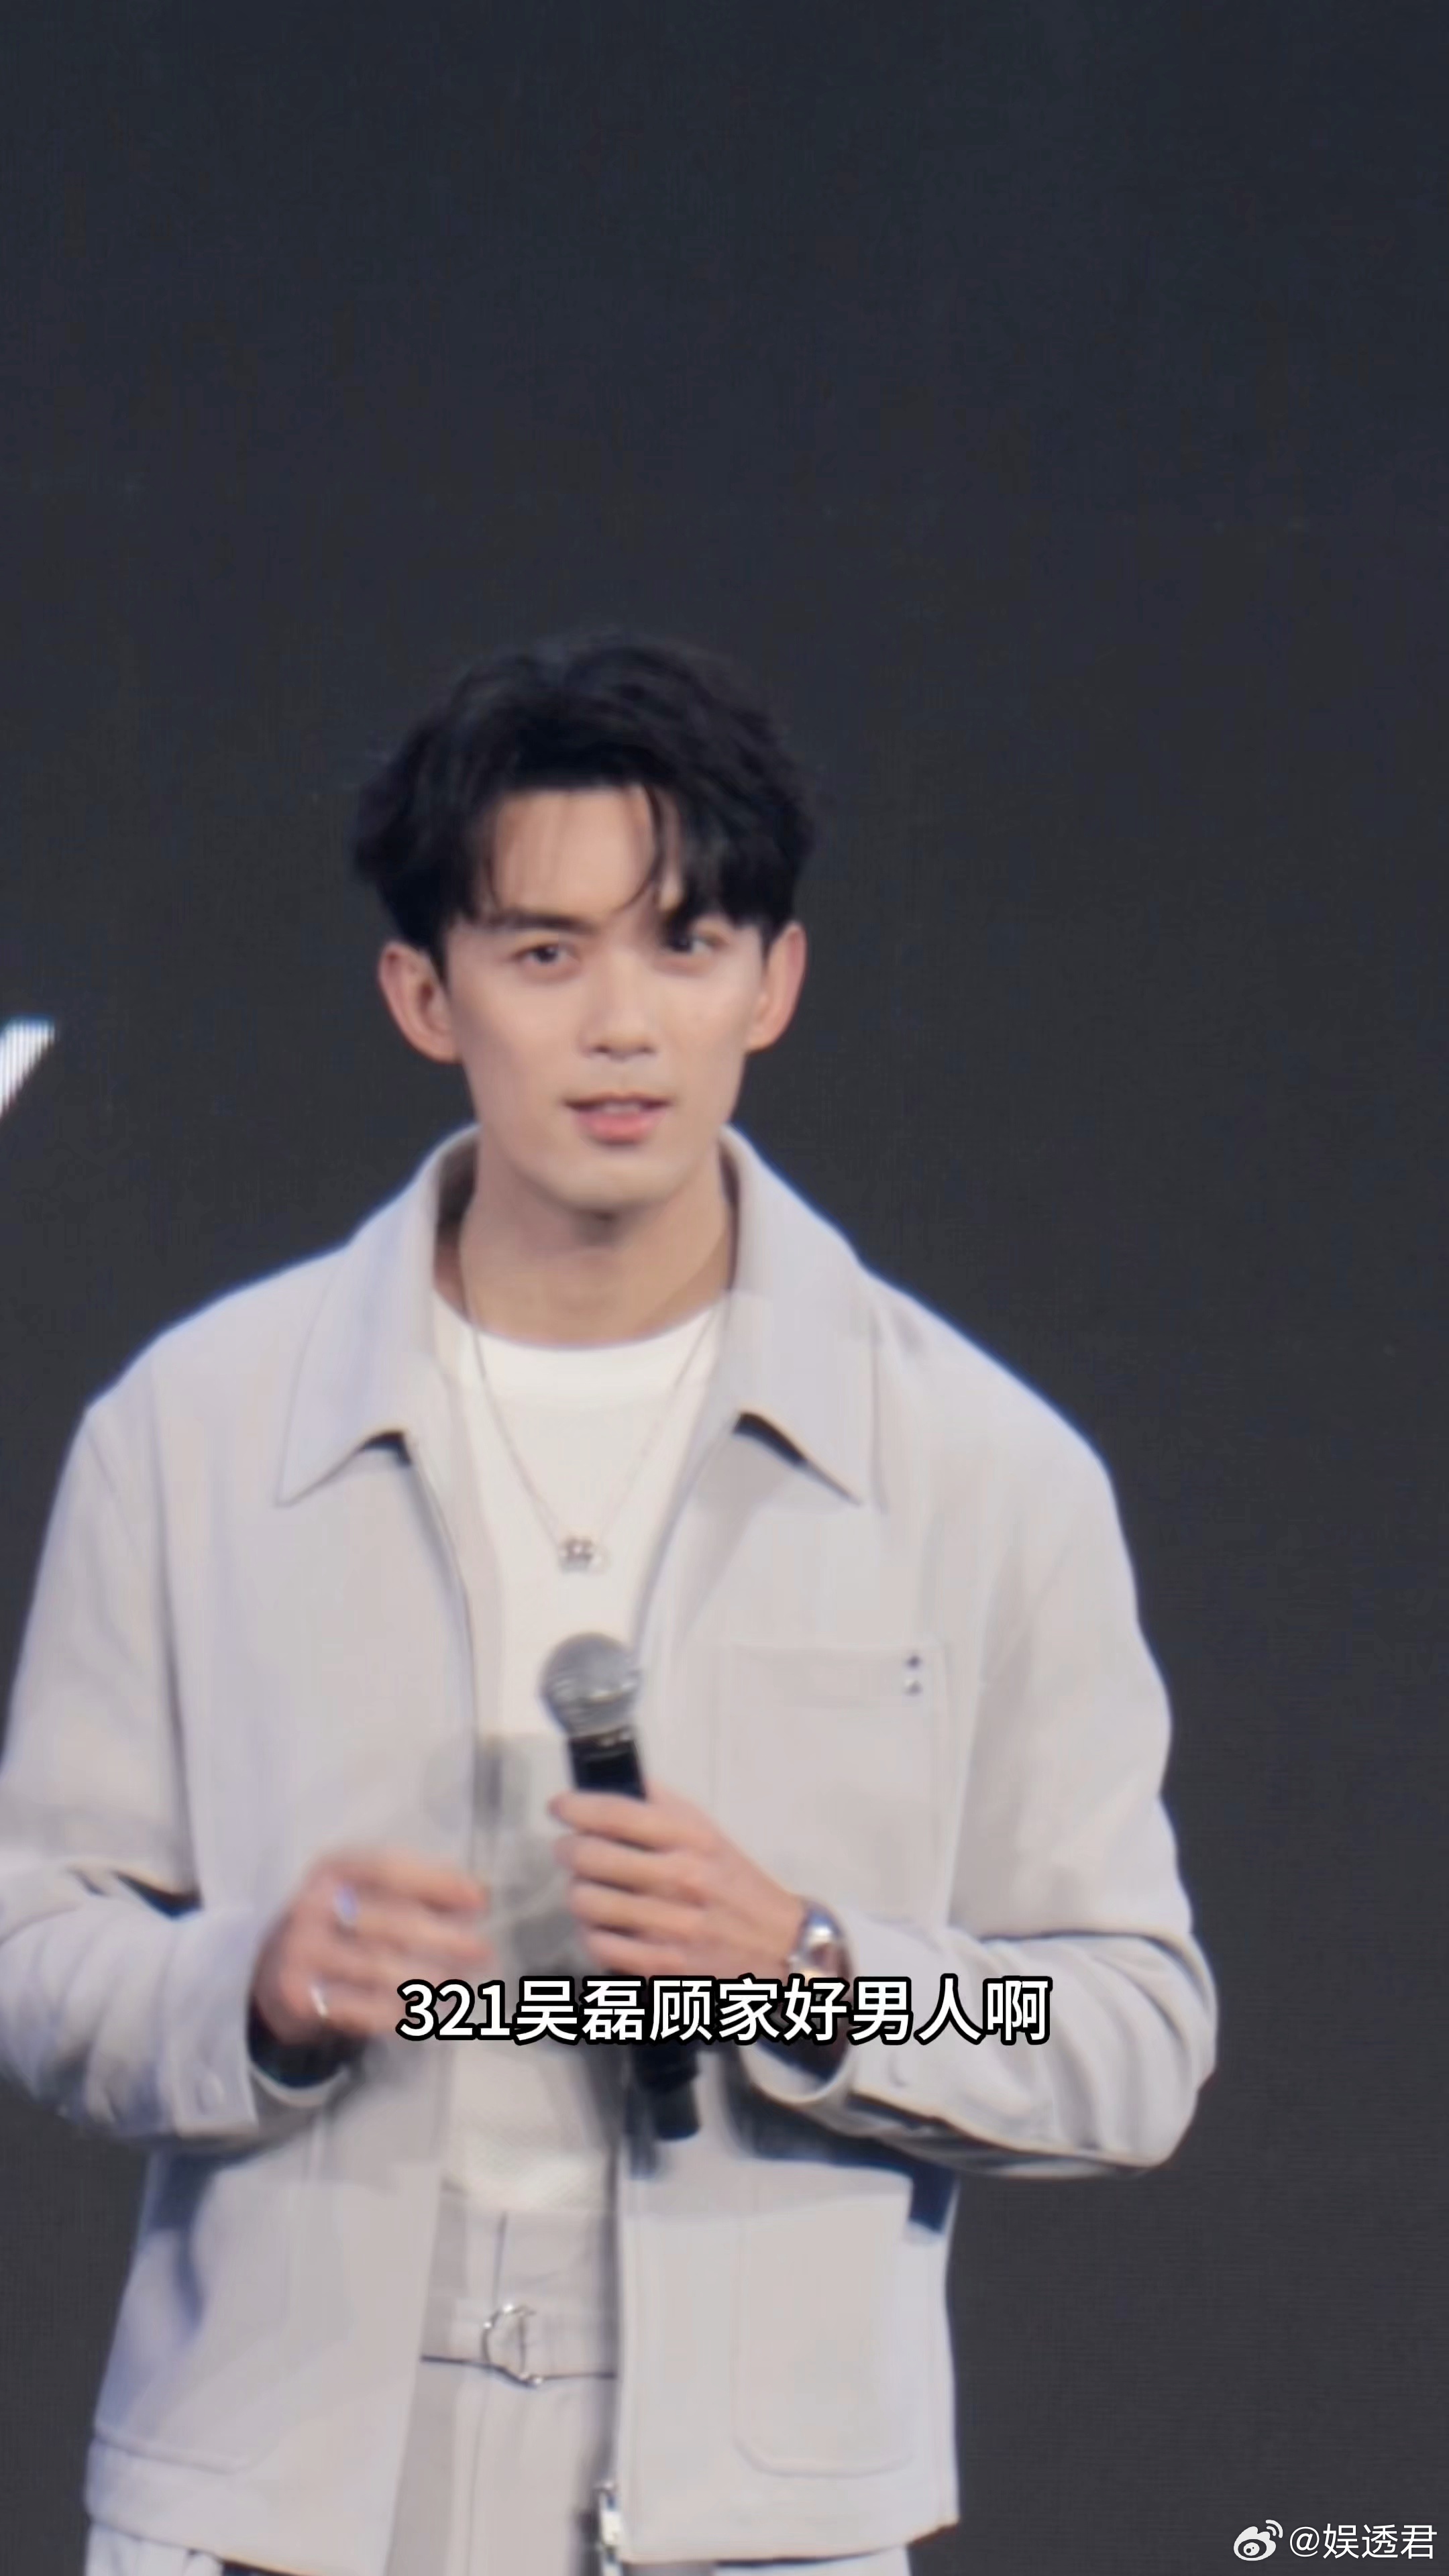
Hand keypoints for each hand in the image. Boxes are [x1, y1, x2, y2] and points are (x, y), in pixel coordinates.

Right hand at [250, 1848, 490, 2045]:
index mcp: (334, 1869)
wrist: (274, 1972)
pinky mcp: (298, 1996)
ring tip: (460, 1984)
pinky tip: (427, 2013)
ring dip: (428, 1979)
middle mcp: (313, 1905)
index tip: (481, 1899)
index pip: (390, 1869)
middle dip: (443, 1937)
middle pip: (390, 1922)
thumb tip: (478, 1895)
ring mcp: (301, 1952)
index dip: (439, 1882)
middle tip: (482, 1950)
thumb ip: (417, 1891)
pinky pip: (360, 2009)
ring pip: (378, 1968)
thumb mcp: (365, 1894)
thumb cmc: (339, 1925)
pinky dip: (400, 2013)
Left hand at [548, 1782, 804, 1982]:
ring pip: (587, 1902)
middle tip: (568, 1850)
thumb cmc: (736, 1883)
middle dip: (568, 1850)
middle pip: (591, 1856)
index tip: (559, 1806)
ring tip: (587, 1890)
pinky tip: (602, 1926)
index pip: (618, 1813)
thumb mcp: (709, 1834)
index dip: (577, 1806)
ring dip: (578, 1893)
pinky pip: (600, 1945)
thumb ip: (664, 1806)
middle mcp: (682, 1878)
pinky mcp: (665, 1966)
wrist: (780, 1947)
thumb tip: (617, 1777)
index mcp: (692, 1838)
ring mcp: (673, 1925)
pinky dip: (592, 1934)